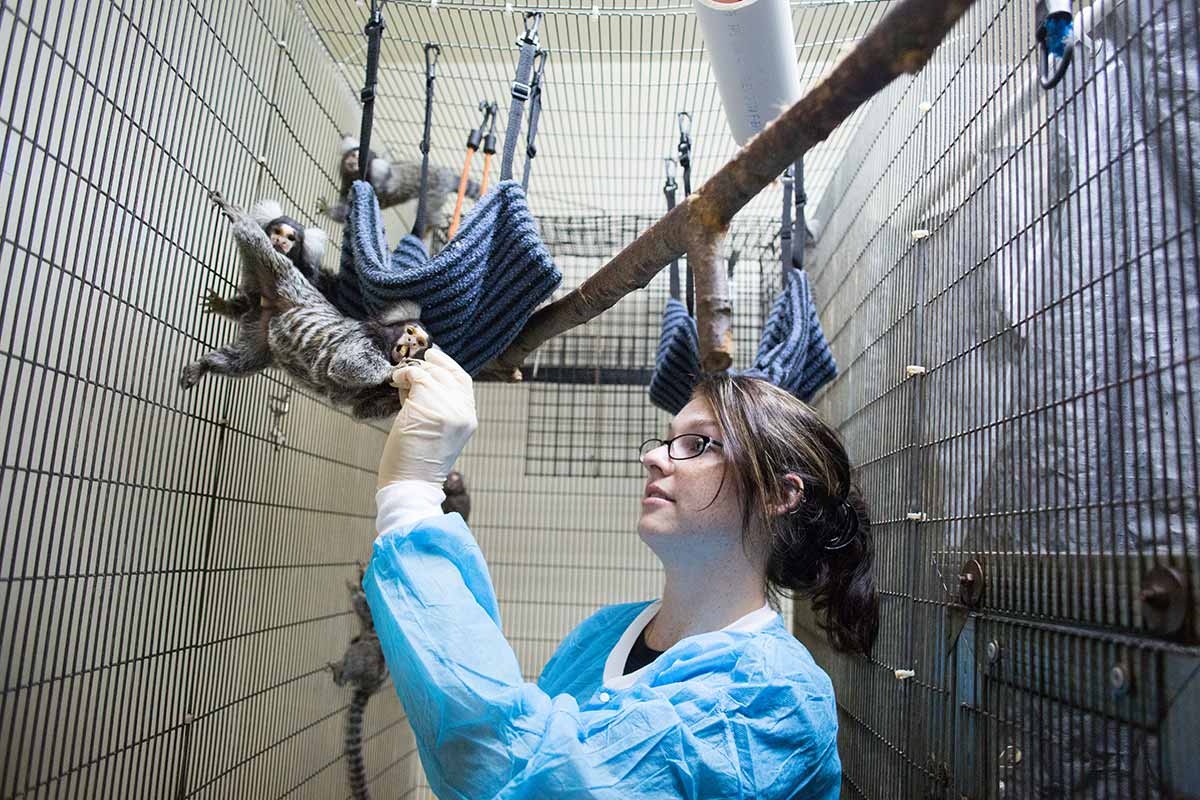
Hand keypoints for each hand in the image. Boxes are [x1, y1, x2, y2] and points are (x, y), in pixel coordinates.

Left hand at [377, 348, 476, 488]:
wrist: (411, 485)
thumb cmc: (417, 462)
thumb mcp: (437, 431)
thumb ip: (438, 406)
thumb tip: (420, 380)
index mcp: (468, 418)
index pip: (463, 380)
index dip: (447, 365)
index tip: (432, 357)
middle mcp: (463, 411)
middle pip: (448, 373)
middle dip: (427, 366)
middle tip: (409, 365)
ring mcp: (449, 409)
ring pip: (432, 373)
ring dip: (413, 371)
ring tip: (399, 379)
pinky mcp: (429, 407)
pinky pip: (417, 376)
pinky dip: (403, 375)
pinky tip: (395, 382)